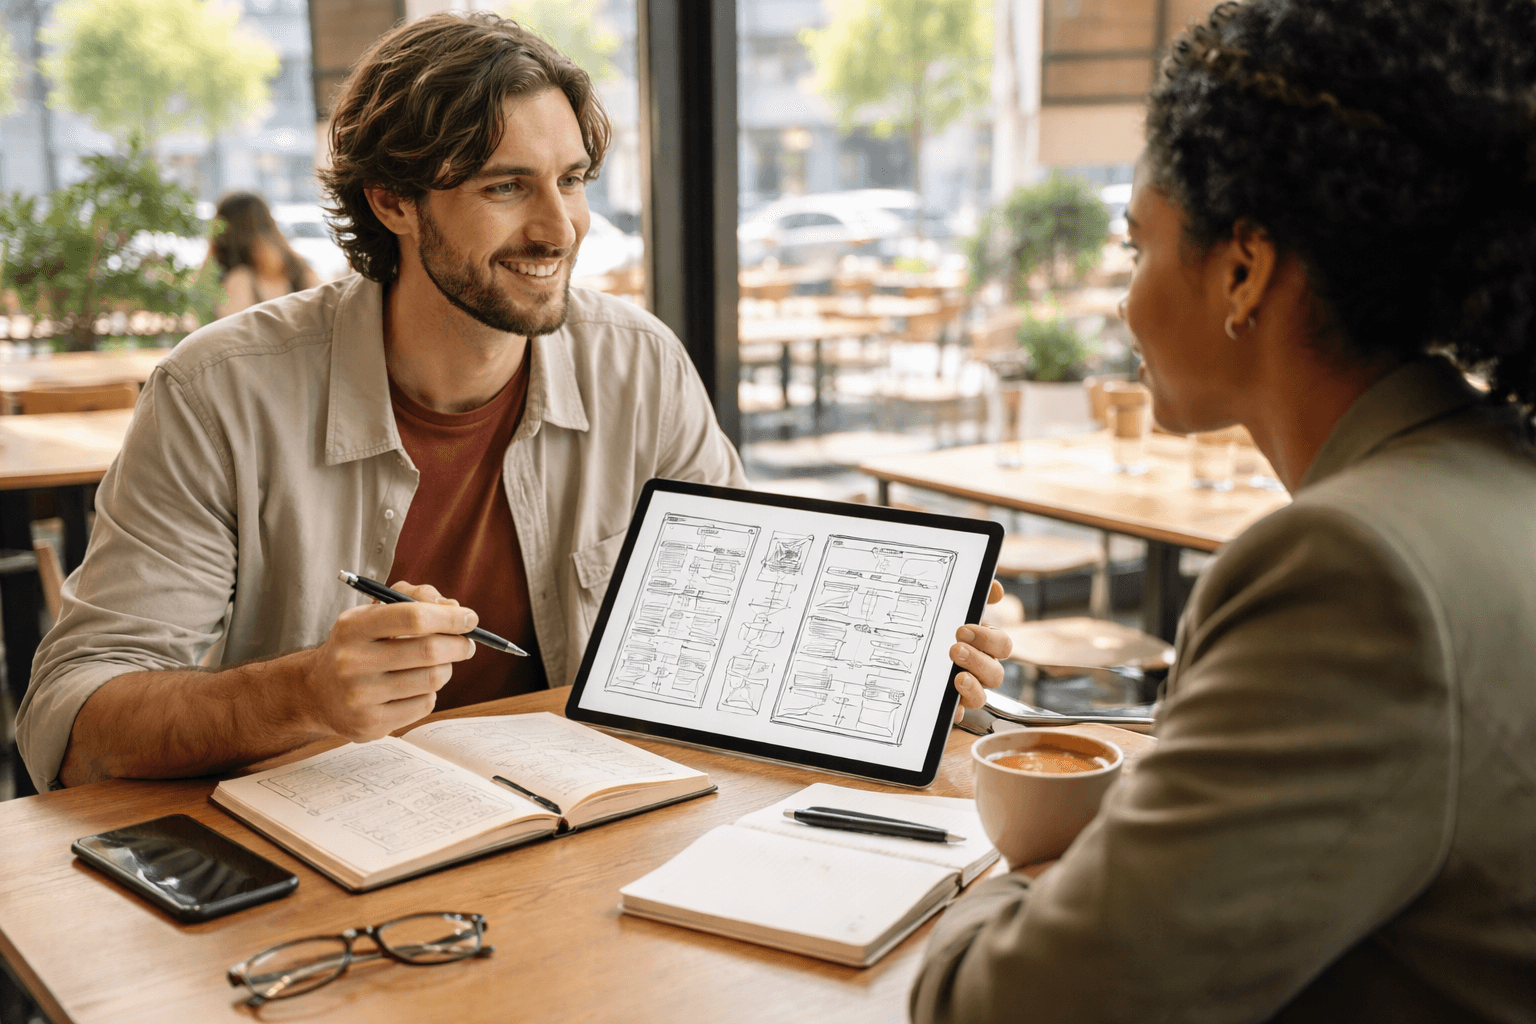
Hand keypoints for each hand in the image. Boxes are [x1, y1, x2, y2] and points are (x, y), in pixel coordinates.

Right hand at [291, 582, 477, 741]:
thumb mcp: (373, 613)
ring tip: (439, 664)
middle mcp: (351, 662)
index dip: (450, 617)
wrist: (316, 693)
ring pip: (431, 679)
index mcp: (352, 628)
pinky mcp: (370, 724)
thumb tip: (453, 607)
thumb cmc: (358, 645)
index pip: (413, 617)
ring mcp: (359, 697)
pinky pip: (424, 704)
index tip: (470, 618)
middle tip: (467, 644)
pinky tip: (416, 687)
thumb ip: (413, 597)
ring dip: (446, 669)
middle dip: (458, 645)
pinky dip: (430, 692)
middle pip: (428, 651)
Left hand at [951, 580, 1013, 722]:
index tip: (963, 629)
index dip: (988, 639)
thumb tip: (995, 589)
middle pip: (995, 674)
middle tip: (954, 649)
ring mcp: (967, 690)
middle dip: (977, 661)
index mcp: (985, 645)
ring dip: (973, 688)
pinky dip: (956, 712)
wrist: (907, 646)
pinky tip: (951, 709)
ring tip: (956, 677)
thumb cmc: (940, 626)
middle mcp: (981, 669)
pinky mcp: (950, 706)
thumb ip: (975, 594)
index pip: (1002, 645)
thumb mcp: (953, 607)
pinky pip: (959, 715)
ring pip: (982, 697)